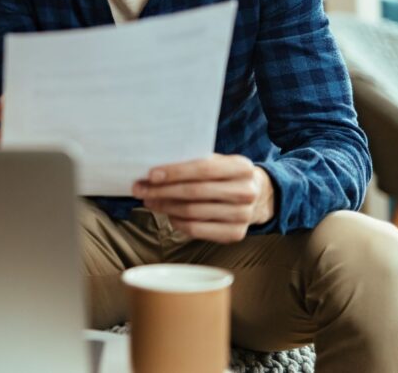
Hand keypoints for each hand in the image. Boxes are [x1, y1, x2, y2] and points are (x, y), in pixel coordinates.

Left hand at [132, 154, 274, 242]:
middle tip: (141, 189)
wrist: (256, 196)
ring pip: (192, 212)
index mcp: (242, 167)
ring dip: (165, 206)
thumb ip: (193, 162)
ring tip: (149, 200)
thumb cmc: (225, 176)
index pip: (204, 169)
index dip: (175, 172)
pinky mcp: (235, 234)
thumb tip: (154, 170)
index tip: (151, 175)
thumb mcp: (217, 162)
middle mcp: (246, 192)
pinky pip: (196, 229)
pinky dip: (176, 221)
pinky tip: (167, 214)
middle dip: (163, 191)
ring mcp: (243, 216)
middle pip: (195, 192)